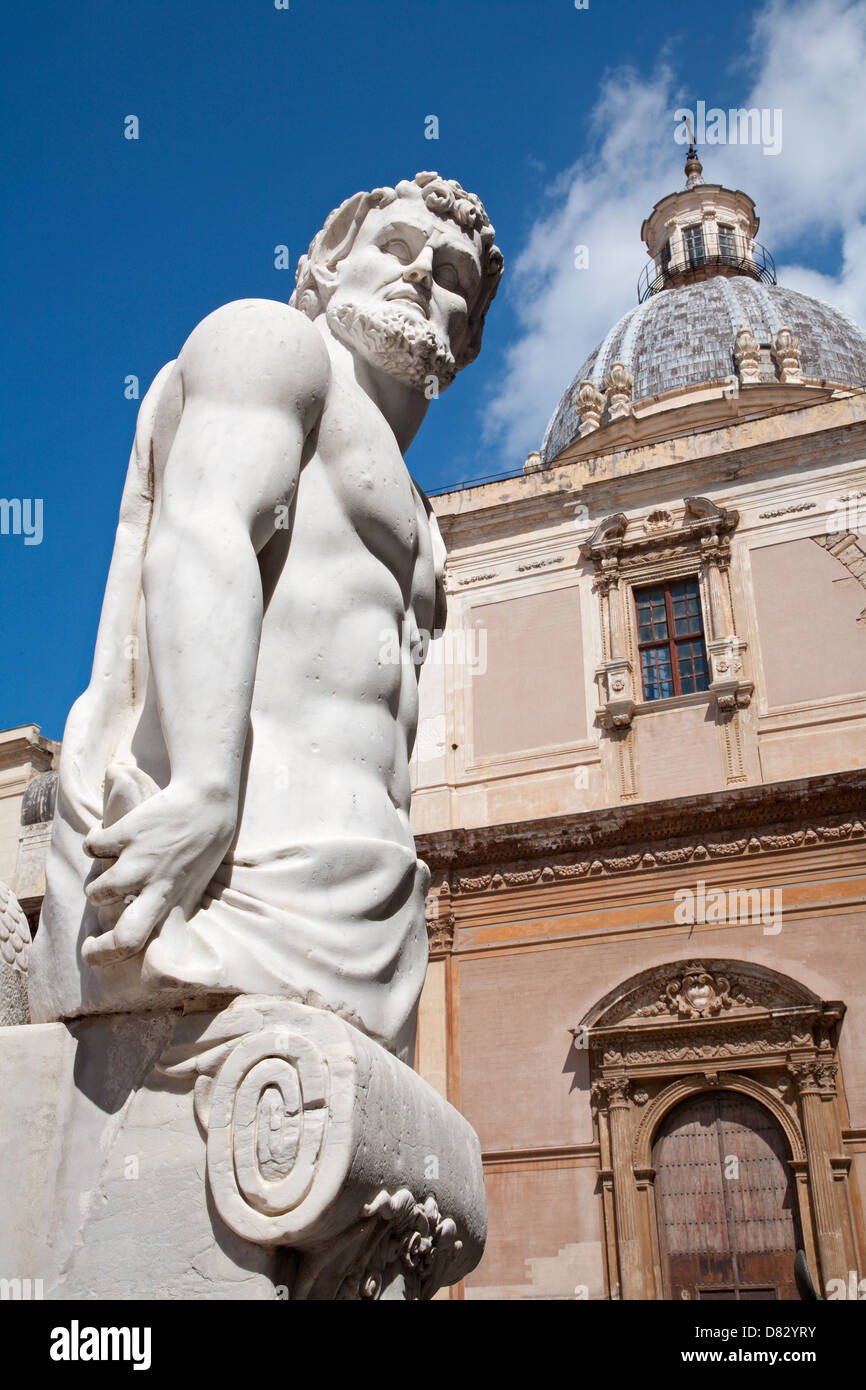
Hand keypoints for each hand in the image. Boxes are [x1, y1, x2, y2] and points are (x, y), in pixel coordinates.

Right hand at [81, 778, 235, 967]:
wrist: (207, 802)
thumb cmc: (203, 847)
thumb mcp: (194, 886)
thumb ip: (172, 908)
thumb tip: (155, 937)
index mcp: (174, 902)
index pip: (137, 943)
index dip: (109, 956)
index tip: (95, 955)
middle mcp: (154, 887)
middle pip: (120, 936)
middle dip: (97, 948)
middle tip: (88, 942)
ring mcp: (137, 862)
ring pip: (95, 892)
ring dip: (98, 886)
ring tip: (111, 875)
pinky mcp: (125, 834)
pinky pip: (91, 848)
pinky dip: (95, 843)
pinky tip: (109, 839)